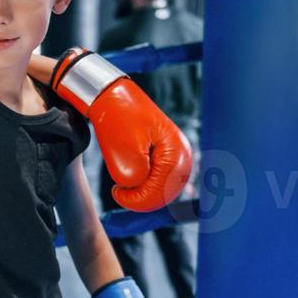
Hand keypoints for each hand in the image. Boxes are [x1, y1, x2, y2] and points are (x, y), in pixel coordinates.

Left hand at [51, 48, 192, 211]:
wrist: (115, 96)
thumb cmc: (118, 118)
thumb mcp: (122, 148)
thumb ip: (133, 176)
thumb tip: (137, 187)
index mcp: (175, 151)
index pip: (161, 191)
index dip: (137, 200)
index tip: (116, 192)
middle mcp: (182, 154)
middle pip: (166, 193)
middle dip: (142, 198)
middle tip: (119, 191)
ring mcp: (177, 154)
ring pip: (164, 188)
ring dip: (144, 192)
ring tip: (123, 185)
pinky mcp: (168, 154)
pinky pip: (162, 179)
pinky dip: (147, 184)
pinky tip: (131, 179)